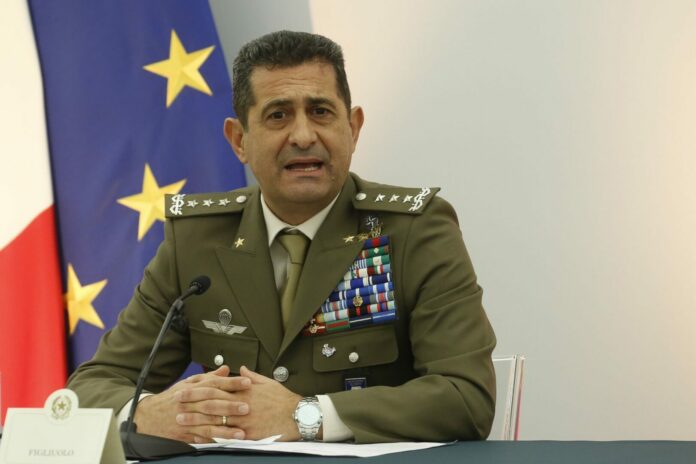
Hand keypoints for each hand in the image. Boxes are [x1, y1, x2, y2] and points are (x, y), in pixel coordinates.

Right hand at [133, 365, 251, 442]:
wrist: (147, 416)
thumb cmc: (171, 399)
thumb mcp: (187, 384)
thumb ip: (208, 377)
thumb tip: (226, 369)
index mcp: (192, 389)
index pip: (214, 384)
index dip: (231, 383)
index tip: (247, 382)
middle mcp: (189, 403)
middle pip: (212, 403)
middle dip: (230, 406)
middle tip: (247, 407)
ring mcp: (186, 420)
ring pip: (208, 424)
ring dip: (225, 429)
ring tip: (240, 432)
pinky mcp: (183, 434)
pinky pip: (199, 438)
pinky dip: (211, 440)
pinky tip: (224, 442)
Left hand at [178, 366, 303, 440]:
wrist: (298, 415)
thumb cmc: (283, 399)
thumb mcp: (267, 382)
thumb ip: (250, 376)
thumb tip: (239, 369)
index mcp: (244, 390)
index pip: (217, 388)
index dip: (199, 388)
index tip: (185, 388)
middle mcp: (241, 404)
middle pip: (211, 403)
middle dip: (192, 403)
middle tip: (176, 403)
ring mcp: (243, 420)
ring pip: (215, 420)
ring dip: (196, 421)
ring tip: (181, 421)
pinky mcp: (248, 434)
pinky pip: (226, 436)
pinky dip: (211, 438)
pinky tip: (199, 438)